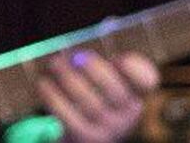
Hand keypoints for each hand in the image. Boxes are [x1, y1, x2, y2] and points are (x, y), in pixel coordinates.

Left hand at [36, 49, 158, 142]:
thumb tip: (74, 54)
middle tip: (72, 56)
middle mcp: (126, 115)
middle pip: (115, 92)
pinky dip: (52, 95)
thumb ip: (94, 64)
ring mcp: (108, 129)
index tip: (121, 59)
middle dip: (93, 70)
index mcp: (133, 93)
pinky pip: (67, 115)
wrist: (82, 134)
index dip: (137, 70)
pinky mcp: (85, 137)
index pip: (145, 82)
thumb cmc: (89, 97)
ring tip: (54, 64)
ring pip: (89, 103)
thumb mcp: (99, 80)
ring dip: (67, 78)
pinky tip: (44, 83)